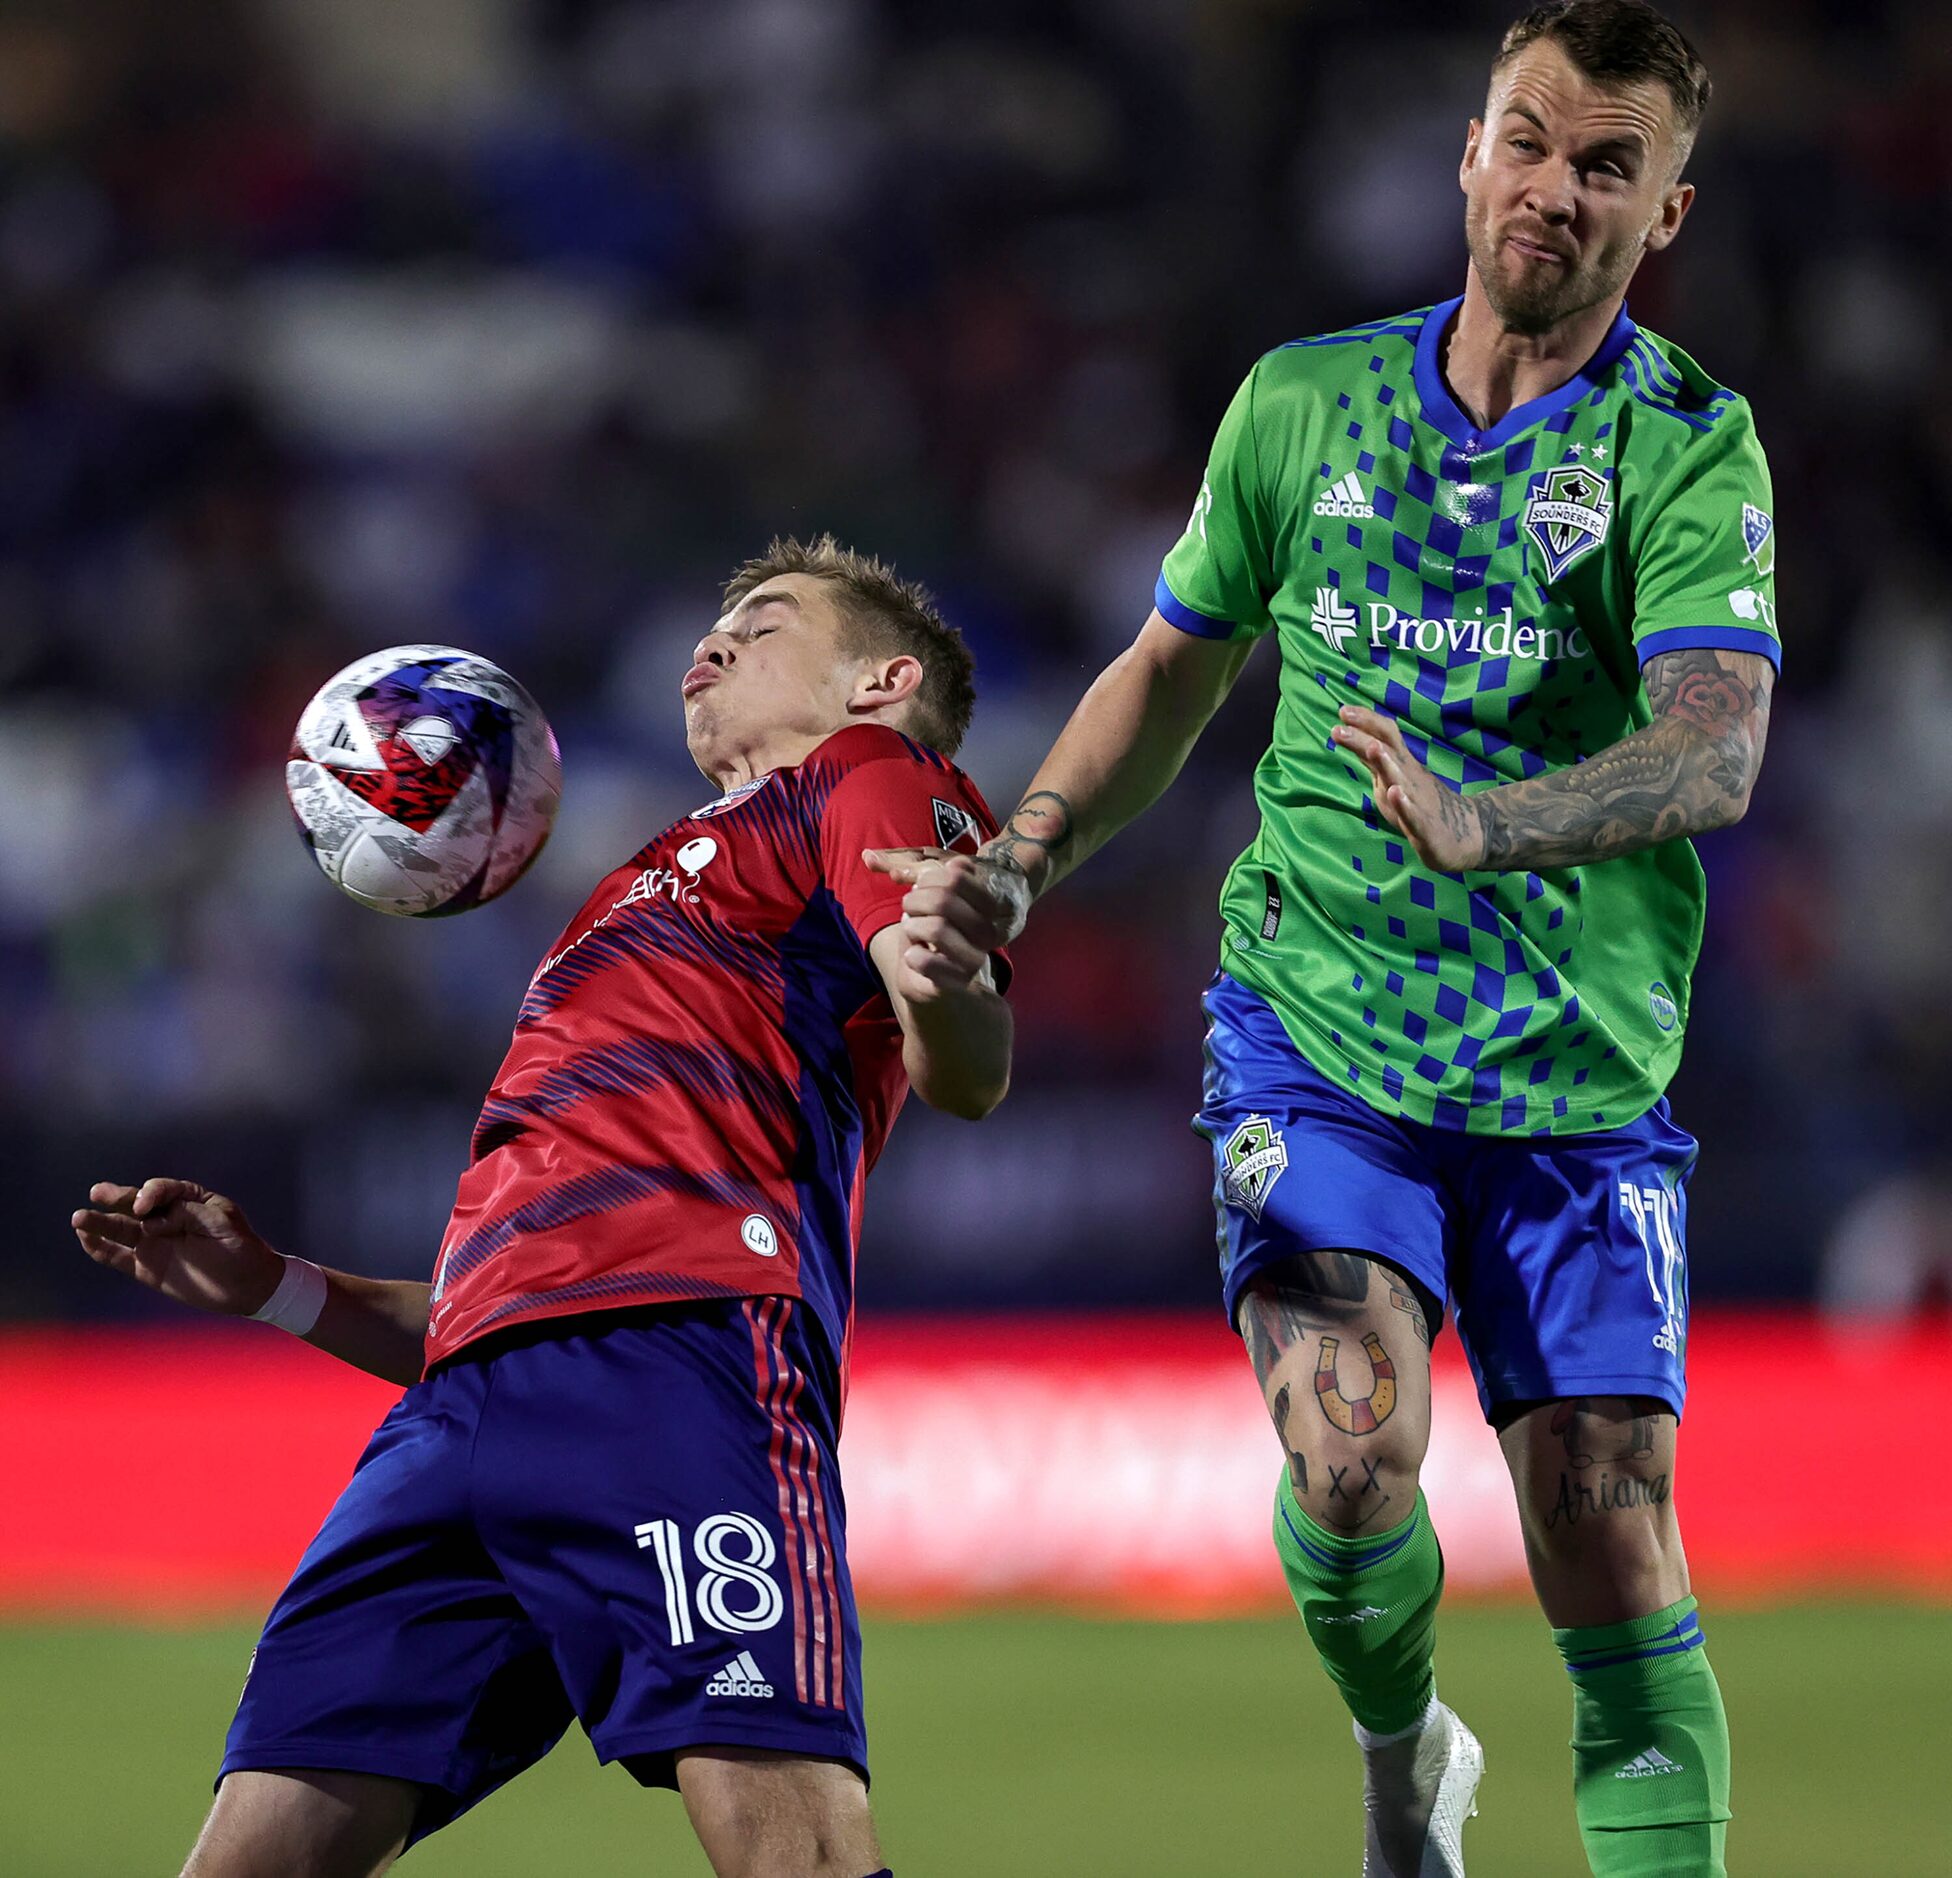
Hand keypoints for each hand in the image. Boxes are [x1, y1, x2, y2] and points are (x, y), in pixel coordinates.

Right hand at [72, 1178, 284, 1317]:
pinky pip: (117, 1256)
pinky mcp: (146, 1267)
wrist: (246, 1286)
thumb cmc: (240, 1249)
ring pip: (120, 1229)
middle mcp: (166, 1218)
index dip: (150, 1194)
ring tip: (78, 1217)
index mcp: (189, 1200)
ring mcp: (154, 1242)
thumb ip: (188, 1214)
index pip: (162, 1190)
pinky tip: (84, 1237)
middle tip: (97, 1192)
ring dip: (99, 1223)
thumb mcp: (222, 1223)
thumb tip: (152, 1222)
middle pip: (134, 1204)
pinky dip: (99, 1248)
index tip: (144, 1207)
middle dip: (117, 1197)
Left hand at [862, 848, 1010, 1004]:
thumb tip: (895, 859)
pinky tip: (913, 957)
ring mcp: (975, 958)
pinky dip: (913, 957)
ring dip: (912, 928)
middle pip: (944, 899)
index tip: (918, 887)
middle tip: (909, 911)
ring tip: (912, 932)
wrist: (934, 980)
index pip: (957, 876)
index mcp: (986, 905)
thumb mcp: (930, 896)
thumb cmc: (931, 931)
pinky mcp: (958, 982)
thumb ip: (917, 873)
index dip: (926, 878)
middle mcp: (987, 931)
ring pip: (937, 928)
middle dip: (914, 902)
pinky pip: (926, 961)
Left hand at [1331, 705, 1487, 873]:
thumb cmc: (1424, 804)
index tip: (1343, 710)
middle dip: (1365, 737)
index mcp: (1402, 766)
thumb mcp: (1395, 779)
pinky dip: (1404, 804)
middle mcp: (1410, 778)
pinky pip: (1413, 815)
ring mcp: (1418, 801)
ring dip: (1387, 763)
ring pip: (1401, 779)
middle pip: (1389, 752)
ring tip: (1372, 747)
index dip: (1366, 723)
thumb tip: (1354, 740)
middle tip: (1342, 723)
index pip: (1385, 737)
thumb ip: (1375, 761)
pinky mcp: (1425, 828)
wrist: (1465, 833)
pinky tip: (1395, 793)